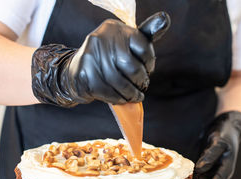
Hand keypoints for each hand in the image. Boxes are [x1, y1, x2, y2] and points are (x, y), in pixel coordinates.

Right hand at [31, 12, 169, 106]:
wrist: (76, 72)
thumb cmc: (108, 58)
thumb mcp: (125, 43)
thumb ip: (145, 35)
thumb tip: (165, 18)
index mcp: (114, 28)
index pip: (142, 44)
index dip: (149, 62)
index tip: (148, 70)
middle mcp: (101, 39)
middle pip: (131, 66)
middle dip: (141, 80)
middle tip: (143, 86)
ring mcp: (91, 58)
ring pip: (120, 82)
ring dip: (132, 94)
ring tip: (136, 96)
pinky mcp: (86, 76)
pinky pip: (109, 92)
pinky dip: (120, 99)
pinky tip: (123, 99)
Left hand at [194, 111, 240, 178]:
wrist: (227, 126)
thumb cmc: (225, 134)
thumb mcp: (219, 142)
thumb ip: (210, 155)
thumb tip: (200, 168)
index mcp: (226, 169)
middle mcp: (219, 172)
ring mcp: (213, 169)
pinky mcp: (206, 165)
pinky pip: (198, 175)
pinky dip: (191, 178)